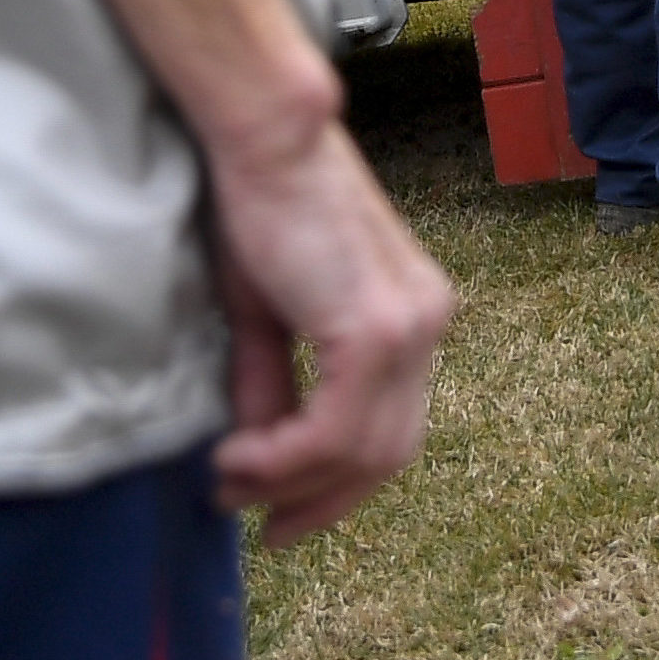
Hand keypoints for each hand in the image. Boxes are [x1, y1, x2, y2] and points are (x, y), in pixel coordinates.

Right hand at [22, 0, 456, 544]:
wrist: (267, 137)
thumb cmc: (259, 206)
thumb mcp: (265, 314)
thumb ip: (274, 385)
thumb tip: (256, 456)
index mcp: (413, 316)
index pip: (391, 428)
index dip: (339, 485)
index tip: (281, 515)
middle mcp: (427, 323)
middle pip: (388, 453)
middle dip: (320, 500)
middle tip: (258, 522)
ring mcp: (412, 327)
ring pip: (365, 449)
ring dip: (292, 482)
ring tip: (231, 482)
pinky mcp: (377, 328)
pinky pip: (338, 427)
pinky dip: (287, 457)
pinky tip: (240, 456)